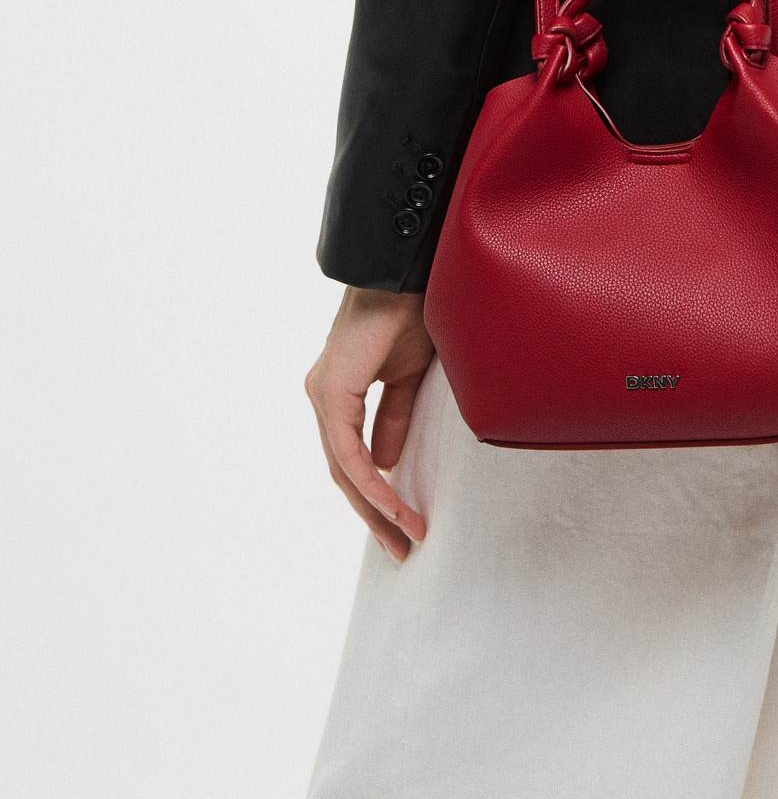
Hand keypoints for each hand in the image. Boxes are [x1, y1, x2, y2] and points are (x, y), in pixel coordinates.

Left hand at [306, 288, 436, 560]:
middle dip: (374, 515)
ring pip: (343, 470)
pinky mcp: (331, 393)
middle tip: (403, 548)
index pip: (353, 459)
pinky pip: (347, 453)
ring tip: (405, 536)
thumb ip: (394, 418)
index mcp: (340, 393)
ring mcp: (323, 396)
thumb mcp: (408, 377)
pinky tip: (392, 505)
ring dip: (375, 508)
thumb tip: (385, 464)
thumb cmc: (410, 312)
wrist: (404, 273)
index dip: (376, 496)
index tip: (406, 525)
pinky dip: (370, 483)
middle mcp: (324, 397)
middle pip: (344, 474)